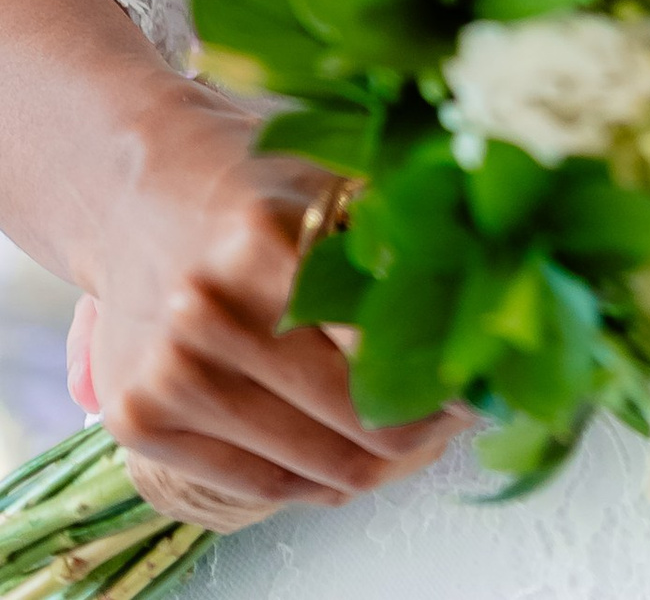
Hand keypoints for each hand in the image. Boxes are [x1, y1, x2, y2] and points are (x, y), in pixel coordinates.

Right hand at [72, 71, 457, 527]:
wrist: (133, 182)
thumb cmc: (254, 176)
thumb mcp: (335, 176)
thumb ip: (404, 234)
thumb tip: (505, 295)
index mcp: (267, 240)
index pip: (390, 348)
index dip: (454, 374)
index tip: (491, 377)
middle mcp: (208, 313)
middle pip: (361, 423)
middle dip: (428, 426)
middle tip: (461, 412)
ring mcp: (168, 373)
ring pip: (320, 467)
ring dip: (381, 460)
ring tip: (415, 430)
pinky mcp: (138, 419)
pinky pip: (263, 485)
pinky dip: (320, 477)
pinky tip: (351, 447)